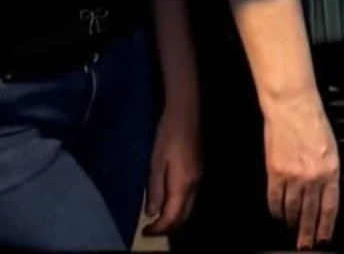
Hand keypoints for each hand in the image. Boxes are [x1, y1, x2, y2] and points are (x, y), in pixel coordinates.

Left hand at [142, 99, 201, 235]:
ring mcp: (198, 176)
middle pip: (184, 215)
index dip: (159, 228)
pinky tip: (167, 200)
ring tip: (156, 218)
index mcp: (183, 184)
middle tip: (150, 229)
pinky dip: (178, 204)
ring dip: (174, 216)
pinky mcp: (198, 169)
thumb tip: (152, 213)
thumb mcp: (155, 162)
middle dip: (168, 226)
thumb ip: (154, 189)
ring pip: (188, 206)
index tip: (144, 232)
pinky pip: (189, 195)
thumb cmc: (167, 135)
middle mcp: (194, 184)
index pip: (172, 216)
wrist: (185, 112)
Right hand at [262, 91, 340, 249]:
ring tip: (291, 229)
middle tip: (305, 246)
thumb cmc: (314, 124)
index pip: (330, 206)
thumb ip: (328, 173)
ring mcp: (293, 176)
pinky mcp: (275, 172)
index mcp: (331, 170)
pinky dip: (276, 210)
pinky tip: (277, 214)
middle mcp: (313, 176)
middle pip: (310, 213)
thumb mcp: (331, 149)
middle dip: (307, 232)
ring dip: (292, 221)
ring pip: (292, 209)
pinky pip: (274, 199)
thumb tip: (323, 196)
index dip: (326, 226)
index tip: (323, 239)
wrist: (292, 107)